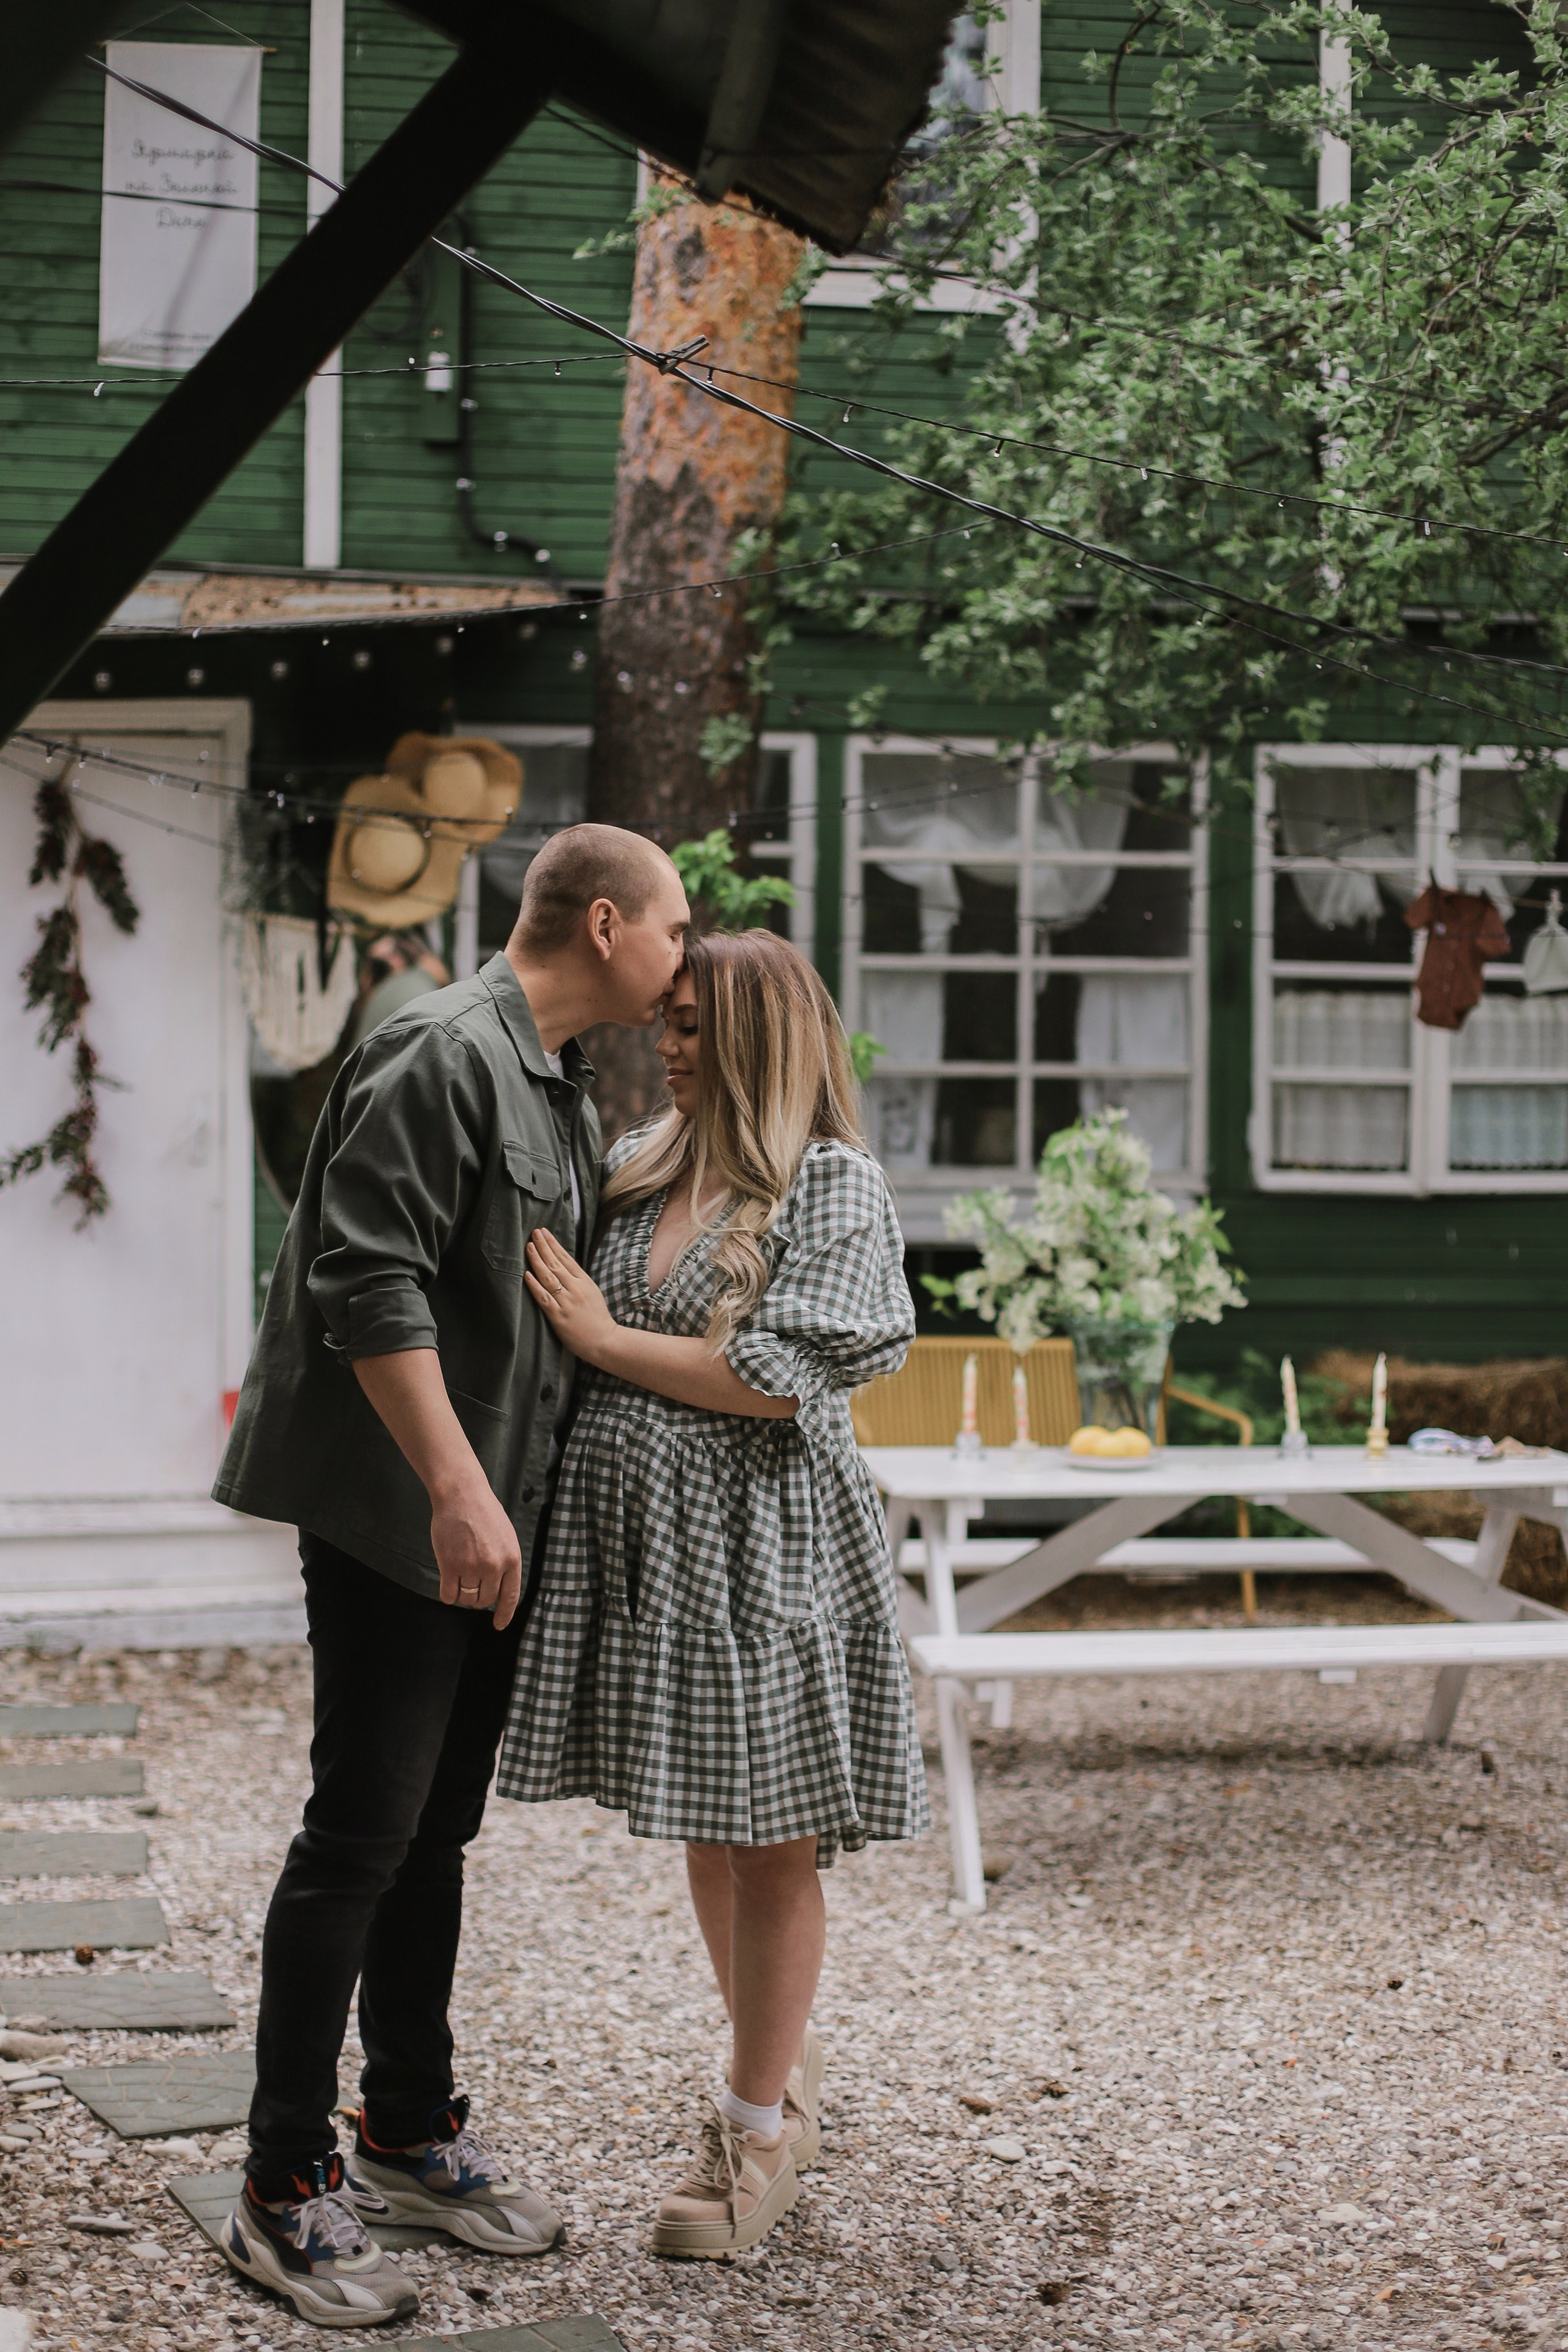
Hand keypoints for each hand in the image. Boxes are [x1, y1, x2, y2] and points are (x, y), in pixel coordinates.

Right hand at [431, 1476, 523, 1628]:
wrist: (461, 1495)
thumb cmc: (484, 1513)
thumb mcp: (507, 1537)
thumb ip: (505, 1563)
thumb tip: (499, 1589)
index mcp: (512, 1559)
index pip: (510, 1597)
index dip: (504, 1614)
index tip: (498, 1625)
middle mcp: (494, 1566)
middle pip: (484, 1600)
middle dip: (477, 1598)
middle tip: (471, 1583)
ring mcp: (471, 1567)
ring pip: (466, 1599)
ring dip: (462, 1594)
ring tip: (459, 1577)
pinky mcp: (449, 1565)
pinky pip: (448, 1595)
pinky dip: (447, 1594)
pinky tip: (447, 1583)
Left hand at [525, 1226, 620, 1365]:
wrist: (604, 1341)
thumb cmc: (597, 1318)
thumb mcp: (592, 1292)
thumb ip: (577, 1279)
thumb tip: (561, 1265)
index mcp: (584, 1281)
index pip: (566, 1258)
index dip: (554, 1244)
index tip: (544, 1232)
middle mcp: (575, 1289)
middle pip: (556, 1264)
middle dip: (544, 1246)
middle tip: (534, 1232)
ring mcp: (567, 1302)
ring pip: (548, 1277)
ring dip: (537, 1260)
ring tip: (529, 1246)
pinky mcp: (558, 1316)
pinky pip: (544, 1298)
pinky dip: (534, 1285)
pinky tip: (526, 1274)